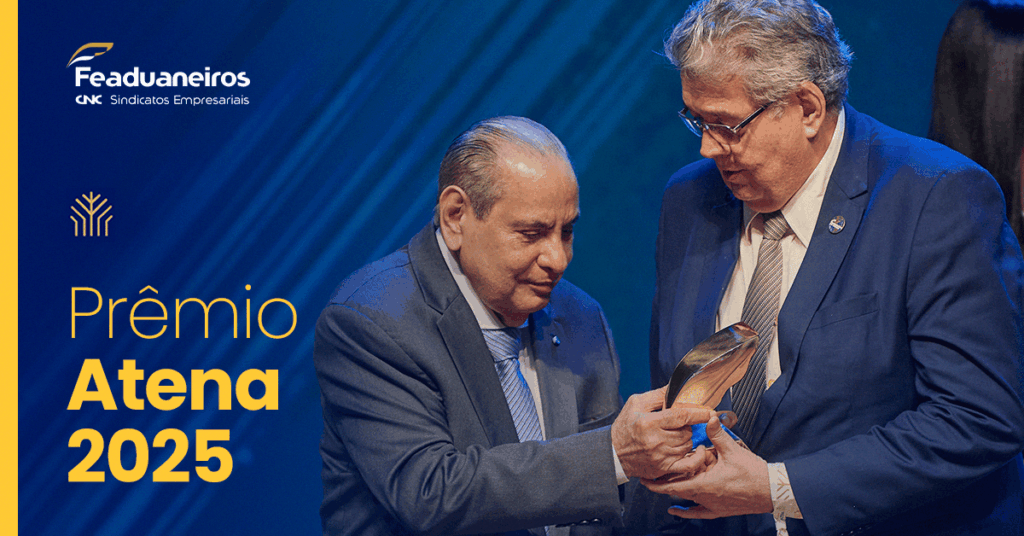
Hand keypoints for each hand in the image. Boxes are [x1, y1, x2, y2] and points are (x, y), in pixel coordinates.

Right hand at [610, 387, 714, 479]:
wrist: (614, 453)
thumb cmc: (625, 426)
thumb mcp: (636, 403)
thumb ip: (658, 395)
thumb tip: (678, 387)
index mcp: (649, 422)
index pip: (681, 416)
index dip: (699, 413)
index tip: (710, 411)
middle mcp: (655, 441)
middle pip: (686, 431)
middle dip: (686, 426)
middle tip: (676, 425)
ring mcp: (661, 457)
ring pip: (688, 445)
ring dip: (686, 439)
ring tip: (674, 436)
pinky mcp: (663, 468)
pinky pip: (689, 464)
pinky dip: (696, 457)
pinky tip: (696, 451)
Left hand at [641, 414, 772, 518]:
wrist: (771, 491)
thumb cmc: (753, 473)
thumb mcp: (732, 450)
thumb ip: (717, 434)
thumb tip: (708, 418)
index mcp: (704, 484)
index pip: (673, 486)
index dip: (657, 483)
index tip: (645, 479)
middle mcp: (705, 498)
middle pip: (677, 492)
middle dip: (663, 485)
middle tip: (649, 478)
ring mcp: (712, 505)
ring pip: (687, 500)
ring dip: (675, 493)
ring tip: (662, 486)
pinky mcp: (720, 510)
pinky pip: (699, 513)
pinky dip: (686, 512)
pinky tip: (676, 510)